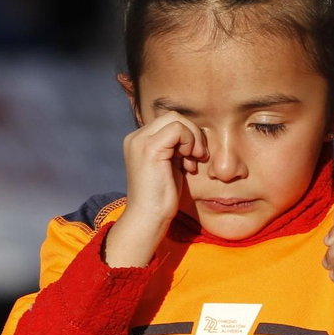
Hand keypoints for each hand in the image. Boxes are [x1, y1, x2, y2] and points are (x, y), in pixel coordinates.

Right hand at [105, 113, 204, 266]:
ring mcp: (140, 141)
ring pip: (176, 119)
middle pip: (173, 116)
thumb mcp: (170, 166)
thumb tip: (194, 135)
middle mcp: (136, 137)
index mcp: (139, 141)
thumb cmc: (161, 198)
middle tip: (197, 156)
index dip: (187, 136)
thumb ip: (176, 148)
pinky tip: (189, 163)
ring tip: (193, 161)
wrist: (148, 219)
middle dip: (192, 133)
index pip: (169, 122)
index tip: (191, 159)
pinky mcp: (149, 148)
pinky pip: (178, 129)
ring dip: (193, 138)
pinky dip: (190, 142)